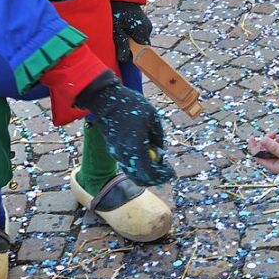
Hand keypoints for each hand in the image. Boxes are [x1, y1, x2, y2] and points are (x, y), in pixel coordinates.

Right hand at [75, 72, 175, 186]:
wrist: (106, 100)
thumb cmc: (132, 105)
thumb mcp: (153, 117)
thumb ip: (158, 137)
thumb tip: (161, 152)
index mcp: (135, 146)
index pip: (149, 173)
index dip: (162, 176)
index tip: (172, 172)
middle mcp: (124, 154)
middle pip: (140, 178)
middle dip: (155, 179)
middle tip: (166, 173)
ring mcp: (116, 153)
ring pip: (132, 173)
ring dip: (146, 173)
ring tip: (158, 164)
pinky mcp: (112, 150)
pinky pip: (127, 165)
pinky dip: (137, 166)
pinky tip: (146, 157)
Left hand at [111, 1, 151, 62]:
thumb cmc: (117, 12)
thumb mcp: (116, 30)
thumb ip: (121, 44)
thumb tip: (123, 59)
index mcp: (143, 32)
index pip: (142, 51)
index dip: (133, 54)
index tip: (123, 52)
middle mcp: (148, 28)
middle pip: (141, 45)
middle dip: (131, 47)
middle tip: (119, 42)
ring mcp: (147, 24)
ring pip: (140, 39)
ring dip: (131, 40)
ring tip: (120, 34)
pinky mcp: (144, 21)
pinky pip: (139, 33)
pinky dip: (132, 34)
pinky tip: (124, 29)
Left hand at [248, 132, 278, 177]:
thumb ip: (272, 146)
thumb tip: (262, 139)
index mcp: (271, 165)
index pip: (257, 155)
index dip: (253, 146)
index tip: (253, 136)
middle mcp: (275, 161)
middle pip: (266, 147)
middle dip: (271, 139)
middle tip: (275, 133)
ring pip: (275, 143)